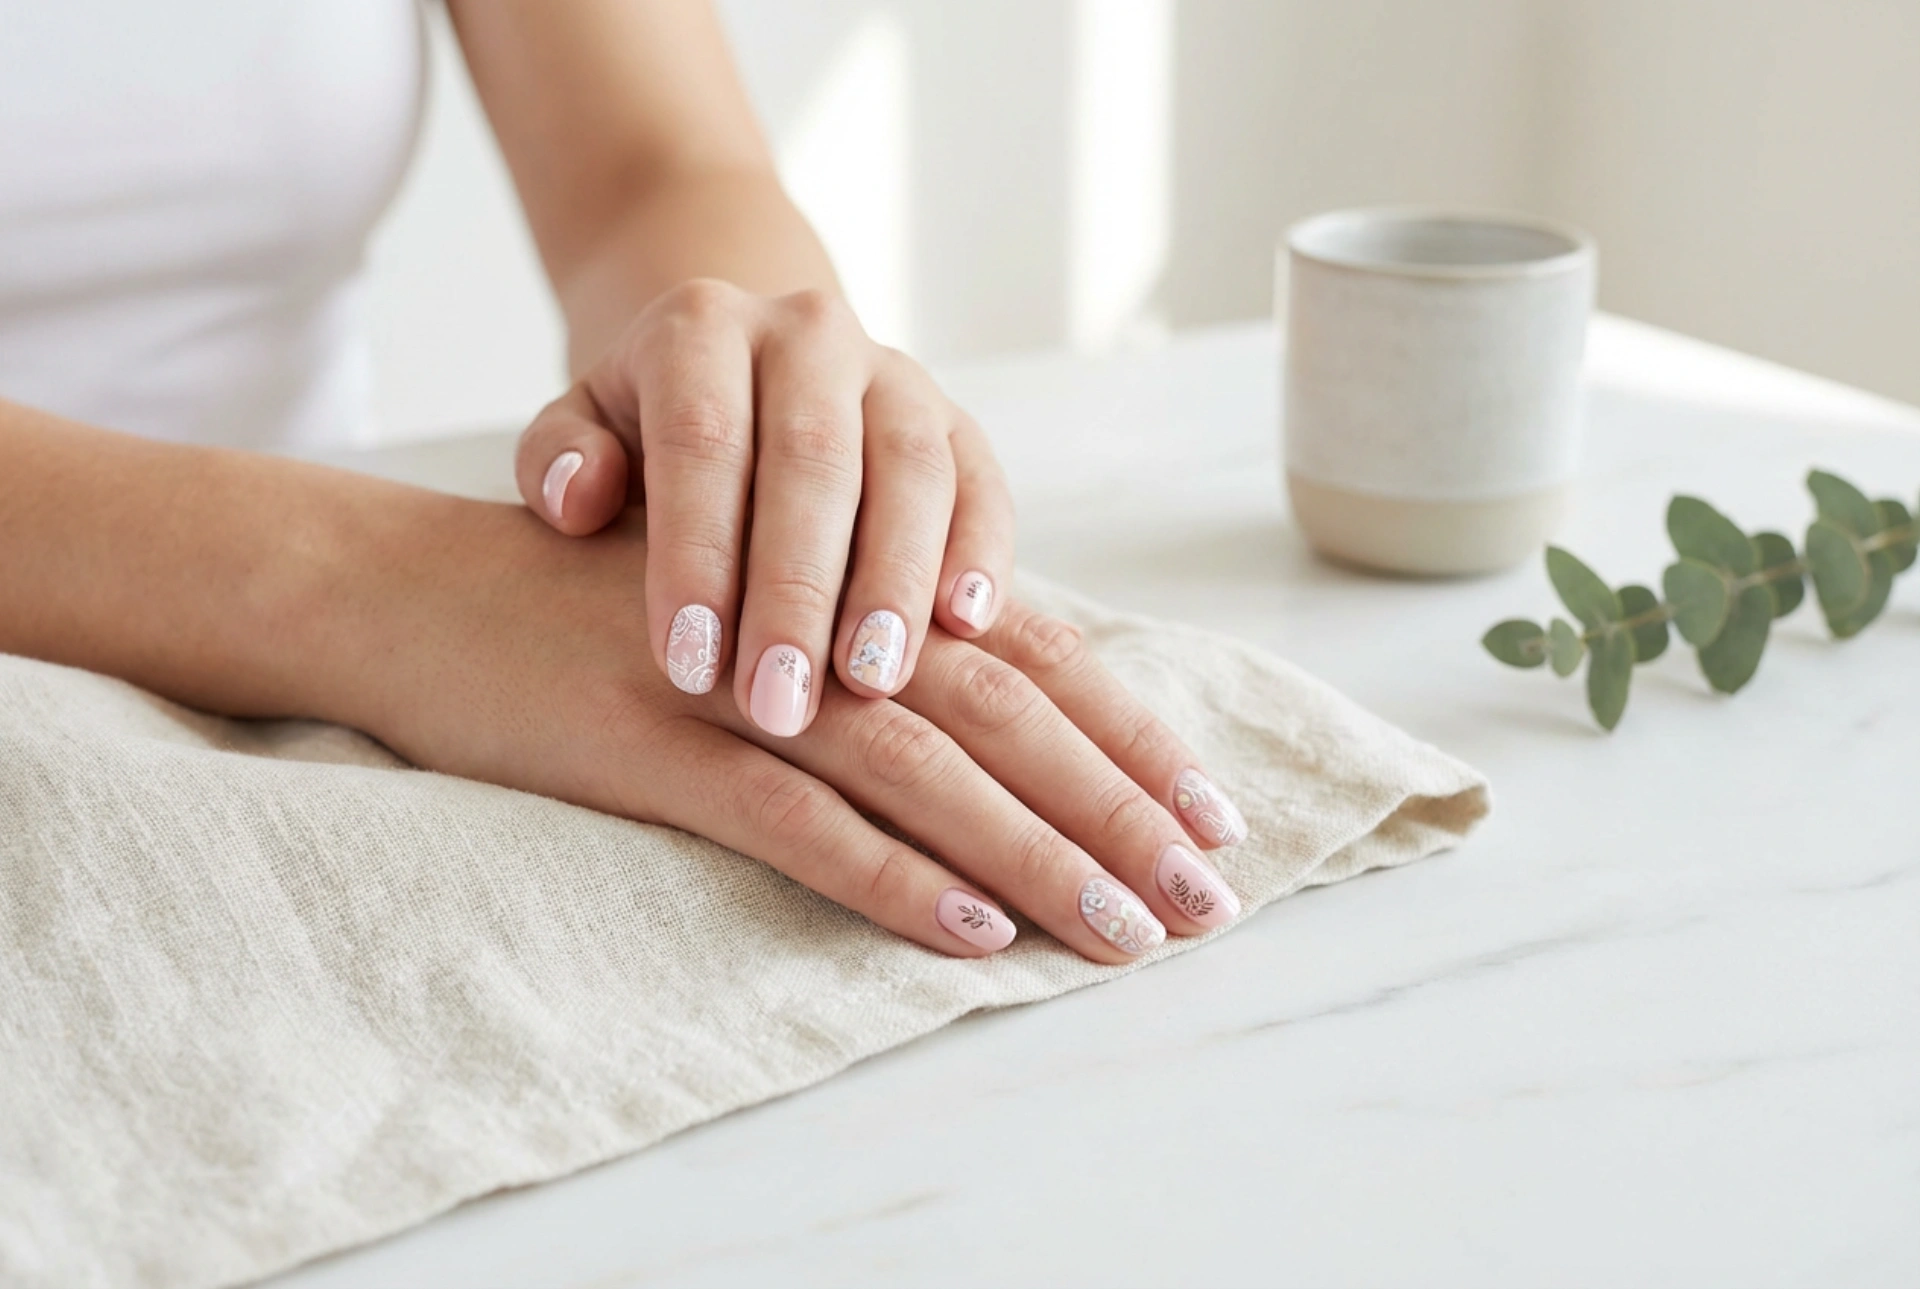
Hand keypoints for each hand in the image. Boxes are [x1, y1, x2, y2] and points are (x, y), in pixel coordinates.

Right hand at [345, 493, 1247, 962]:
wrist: (421, 584)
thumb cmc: (604, 601)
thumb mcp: (751, 599)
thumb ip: (857, 640)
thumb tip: (985, 722)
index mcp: (847, 582)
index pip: (1023, 658)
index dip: (1127, 736)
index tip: (1213, 812)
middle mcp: (815, 623)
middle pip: (1003, 716)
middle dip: (1118, 808)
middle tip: (1214, 894)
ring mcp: (740, 684)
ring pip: (923, 773)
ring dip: (1037, 858)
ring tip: (1128, 930)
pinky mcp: (656, 747)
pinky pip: (793, 822)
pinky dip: (890, 879)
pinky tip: (969, 934)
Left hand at [512, 280, 1011, 738]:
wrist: (740, 368)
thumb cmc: (647, 432)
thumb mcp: (582, 427)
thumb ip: (559, 456)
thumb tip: (576, 502)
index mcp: (701, 325)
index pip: (702, 437)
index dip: (697, 553)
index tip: (686, 665)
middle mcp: (808, 332)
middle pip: (812, 459)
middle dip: (796, 591)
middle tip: (779, 703)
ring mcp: (894, 374)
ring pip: (910, 471)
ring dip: (893, 583)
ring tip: (871, 683)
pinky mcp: (958, 424)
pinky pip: (982, 484)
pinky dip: (981, 554)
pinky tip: (966, 631)